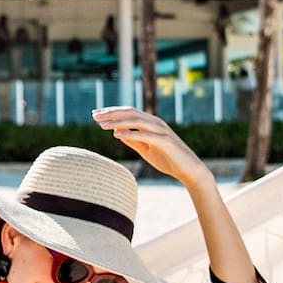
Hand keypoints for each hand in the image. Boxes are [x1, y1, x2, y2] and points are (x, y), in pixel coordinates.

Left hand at [93, 107, 210, 189]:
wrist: (189, 170)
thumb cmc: (168, 159)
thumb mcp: (146, 149)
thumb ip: (133, 140)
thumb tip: (117, 132)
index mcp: (151, 123)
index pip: (129, 112)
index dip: (112, 111)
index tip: (96, 113)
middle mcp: (156, 123)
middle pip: (130, 113)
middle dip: (111, 113)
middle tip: (94, 115)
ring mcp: (161, 131)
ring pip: (136, 120)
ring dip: (117, 121)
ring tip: (101, 124)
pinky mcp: (165, 141)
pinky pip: (145, 135)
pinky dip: (130, 133)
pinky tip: (117, 135)